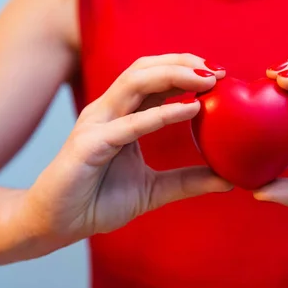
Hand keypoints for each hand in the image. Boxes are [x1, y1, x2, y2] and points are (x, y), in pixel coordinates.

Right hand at [22, 54, 231, 249]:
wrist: (58, 225)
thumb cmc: (100, 202)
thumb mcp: (155, 190)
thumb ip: (188, 181)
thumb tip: (229, 180)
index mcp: (122, 115)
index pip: (155, 79)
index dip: (187, 71)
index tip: (221, 75)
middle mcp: (109, 111)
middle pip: (146, 69)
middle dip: (183, 63)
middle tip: (219, 70)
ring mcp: (97, 124)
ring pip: (135, 82)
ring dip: (174, 75)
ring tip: (208, 79)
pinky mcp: (89, 144)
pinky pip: (129, 124)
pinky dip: (162, 114)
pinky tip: (191, 109)